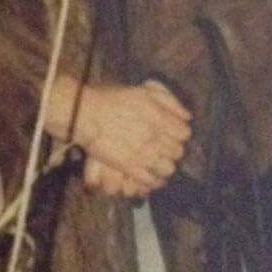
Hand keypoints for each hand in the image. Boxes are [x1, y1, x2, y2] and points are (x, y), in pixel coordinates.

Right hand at [47, 76, 191, 192]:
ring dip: (165, 165)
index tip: (172, 132)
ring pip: (168, 168)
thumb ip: (168, 101)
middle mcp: (153, 136)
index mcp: (158, 116)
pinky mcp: (130, 167)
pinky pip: (150, 180)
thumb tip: (187, 116)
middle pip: (177, 151)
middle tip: (163, 146)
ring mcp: (142, 153)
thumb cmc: (111, 99)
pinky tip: (149, 174)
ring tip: (158, 162)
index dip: (179, 133)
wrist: (85, 114)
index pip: (184, 132)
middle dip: (172, 149)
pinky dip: (153, 180)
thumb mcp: (143, 91)